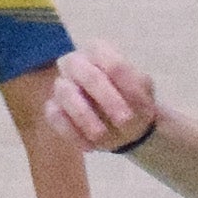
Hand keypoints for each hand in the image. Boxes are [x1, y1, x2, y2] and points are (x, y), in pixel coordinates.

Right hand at [47, 43, 161, 154]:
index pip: (113, 64)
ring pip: (65, 93)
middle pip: (88, 75)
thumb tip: (123, 88)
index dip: (127, 86)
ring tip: (102, 137)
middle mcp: (76, 62)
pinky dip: (72, 132)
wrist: (124, 124)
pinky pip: (54, 116)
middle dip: (108, 99)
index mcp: (99, 51)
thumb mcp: (143, 92)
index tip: (143, 109)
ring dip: (85, 117)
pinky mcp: (53, 107)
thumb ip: (136, 86)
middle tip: (125, 121)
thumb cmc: (132, 101)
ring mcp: (62, 84)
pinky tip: (90, 146)